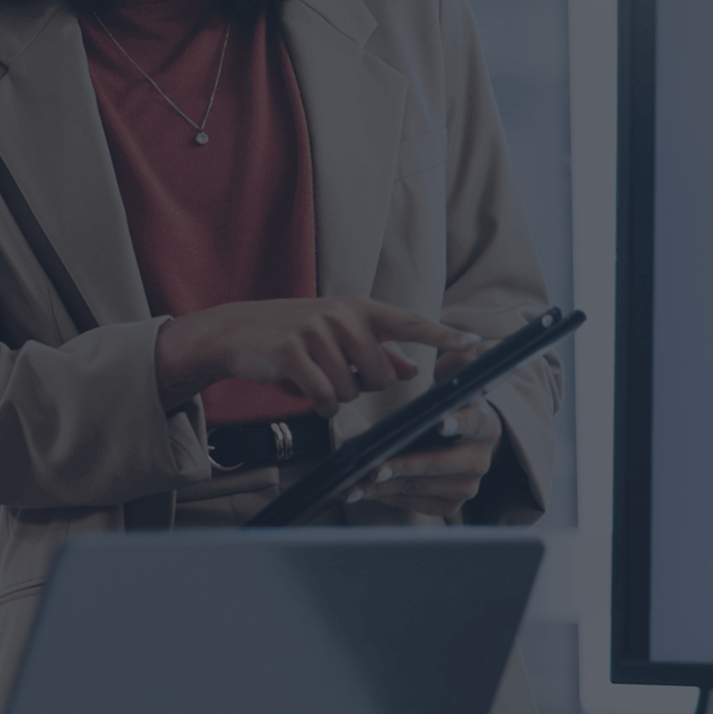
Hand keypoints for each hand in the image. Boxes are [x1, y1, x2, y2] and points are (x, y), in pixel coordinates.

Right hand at [155, 296, 476, 415]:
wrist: (237, 330)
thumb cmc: (294, 335)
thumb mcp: (338, 336)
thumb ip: (378, 352)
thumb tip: (413, 368)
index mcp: (360, 310)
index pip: (409, 324)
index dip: (441, 336)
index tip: (474, 342)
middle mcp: (343, 315)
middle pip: (381, 376)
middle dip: (362, 386)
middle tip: (335, 374)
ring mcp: (317, 331)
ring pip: (350, 390)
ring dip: (333, 396)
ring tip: (313, 377)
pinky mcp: (292, 351)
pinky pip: (323, 396)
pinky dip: (317, 403)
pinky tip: (304, 391)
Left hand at [350, 345, 499, 516]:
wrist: (452, 445)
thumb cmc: (444, 411)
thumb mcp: (449, 386)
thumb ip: (454, 366)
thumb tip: (466, 346)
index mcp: (484, 424)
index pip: (474, 422)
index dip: (458, 422)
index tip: (440, 424)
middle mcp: (481, 459)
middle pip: (441, 464)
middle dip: (406, 466)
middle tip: (376, 467)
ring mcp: (467, 485)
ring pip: (423, 487)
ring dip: (387, 486)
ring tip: (355, 482)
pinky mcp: (451, 504)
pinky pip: (417, 505)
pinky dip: (389, 499)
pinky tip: (365, 493)